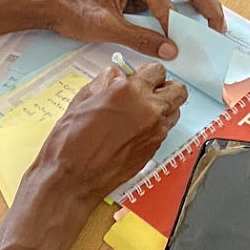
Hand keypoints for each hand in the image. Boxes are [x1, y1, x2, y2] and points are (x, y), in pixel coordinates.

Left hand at [26, 0, 225, 59]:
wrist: (53, 3)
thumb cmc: (74, 10)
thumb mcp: (106, 27)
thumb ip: (141, 39)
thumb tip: (171, 50)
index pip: (167, 3)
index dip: (175, 27)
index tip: (180, 48)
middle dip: (207, 5)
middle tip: (219, 28)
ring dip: (200, 3)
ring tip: (213, 25)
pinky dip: (185, 7)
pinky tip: (190, 23)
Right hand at [38, 62, 186, 200]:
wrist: (73, 179)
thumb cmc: (71, 142)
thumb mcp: (83, 98)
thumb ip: (106, 81)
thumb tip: (118, 75)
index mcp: (130, 92)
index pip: (157, 70)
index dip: (147, 73)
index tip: (140, 78)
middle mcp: (149, 110)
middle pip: (178, 90)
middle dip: (165, 87)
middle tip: (149, 91)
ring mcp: (155, 132)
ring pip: (175, 111)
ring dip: (163, 108)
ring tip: (142, 113)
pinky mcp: (154, 149)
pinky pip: (165, 130)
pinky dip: (156, 126)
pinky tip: (134, 131)